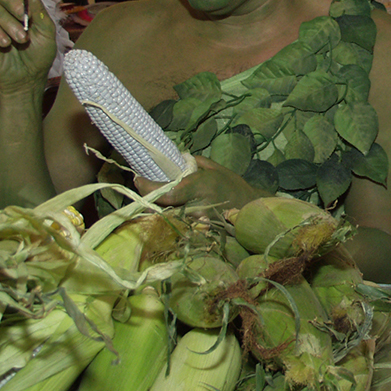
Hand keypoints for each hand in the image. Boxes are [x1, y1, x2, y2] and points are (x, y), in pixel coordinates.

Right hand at [0, 0, 55, 91]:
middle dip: (13, 2)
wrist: (27, 78)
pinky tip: (5, 43)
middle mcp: (4, 9)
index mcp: (21, 4)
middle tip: (23, 17)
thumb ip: (39, 9)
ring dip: (9, 24)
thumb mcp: (46, 31)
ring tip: (21, 39)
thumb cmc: (38, 55)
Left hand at [140, 156, 265, 212]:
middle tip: (141, 187)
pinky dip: (168, 216)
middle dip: (148, 200)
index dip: (148, 189)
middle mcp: (196, 206)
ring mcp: (197, 222)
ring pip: (167, 217)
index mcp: (200, 186)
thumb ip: (195, 163)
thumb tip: (177, 158)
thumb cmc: (235, 187)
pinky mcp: (198, 232)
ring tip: (151, 196)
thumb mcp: (216, 169)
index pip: (167, 192)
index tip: (138, 179)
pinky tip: (165, 209)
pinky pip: (177, 224)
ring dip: (157, 208)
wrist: (252, 210)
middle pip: (162, 208)